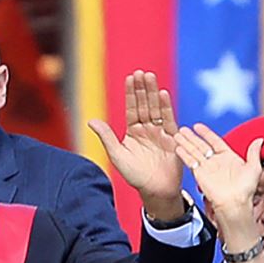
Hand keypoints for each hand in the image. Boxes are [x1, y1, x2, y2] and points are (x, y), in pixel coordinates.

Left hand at [87, 72, 185, 221]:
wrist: (156, 190)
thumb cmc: (135, 176)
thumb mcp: (117, 156)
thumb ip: (106, 137)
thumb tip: (90, 121)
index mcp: (133, 131)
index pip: (132, 108)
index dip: (131, 93)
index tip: (130, 77)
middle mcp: (147, 129)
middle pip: (144, 104)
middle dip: (143, 88)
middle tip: (141, 72)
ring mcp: (160, 133)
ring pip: (156, 108)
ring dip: (153, 93)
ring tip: (150, 77)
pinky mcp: (173, 139)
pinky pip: (169, 120)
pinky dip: (166, 107)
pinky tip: (163, 94)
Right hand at [175, 123, 262, 236]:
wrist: (235, 203)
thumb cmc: (245, 189)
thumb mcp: (254, 167)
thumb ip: (254, 152)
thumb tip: (261, 139)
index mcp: (228, 157)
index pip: (214, 141)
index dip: (206, 133)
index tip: (197, 126)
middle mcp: (216, 162)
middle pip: (200, 145)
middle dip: (191, 137)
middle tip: (182, 129)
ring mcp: (207, 168)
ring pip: (193, 151)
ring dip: (185, 142)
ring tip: (177, 134)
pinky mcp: (199, 174)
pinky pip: (190, 161)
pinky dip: (183, 154)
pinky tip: (177, 146)